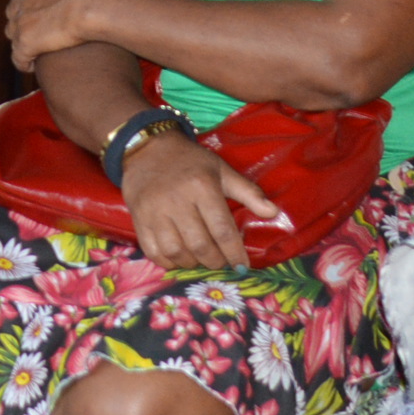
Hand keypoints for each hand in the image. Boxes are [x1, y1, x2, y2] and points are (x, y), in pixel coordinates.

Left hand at [6, 0, 117, 69]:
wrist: (93, 4)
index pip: (16, 8)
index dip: (26, 19)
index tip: (39, 28)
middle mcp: (21, 7)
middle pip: (12, 26)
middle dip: (22, 36)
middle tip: (37, 46)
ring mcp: (21, 26)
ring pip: (14, 44)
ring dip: (23, 52)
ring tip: (37, 59)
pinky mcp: (25, 44)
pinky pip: (18, 60)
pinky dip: (25, 65)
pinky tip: (34, 68)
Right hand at [114, 132, 290, 272]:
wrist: (147, 149)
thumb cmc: (190, 161)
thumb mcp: (221, 170)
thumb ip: (248, 192)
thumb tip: (274, 212)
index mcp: (202, 187)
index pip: (222, 229)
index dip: (234, 252)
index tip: (242, 265)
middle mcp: (177, 201)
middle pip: (200, 245)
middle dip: (215, 261)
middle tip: (221, 262)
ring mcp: (154, 211)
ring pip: (176, 252)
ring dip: (192, 263)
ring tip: (201, 259)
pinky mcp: (139, 219)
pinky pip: (153, 251)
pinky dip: (168, 262)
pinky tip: (179, 258)